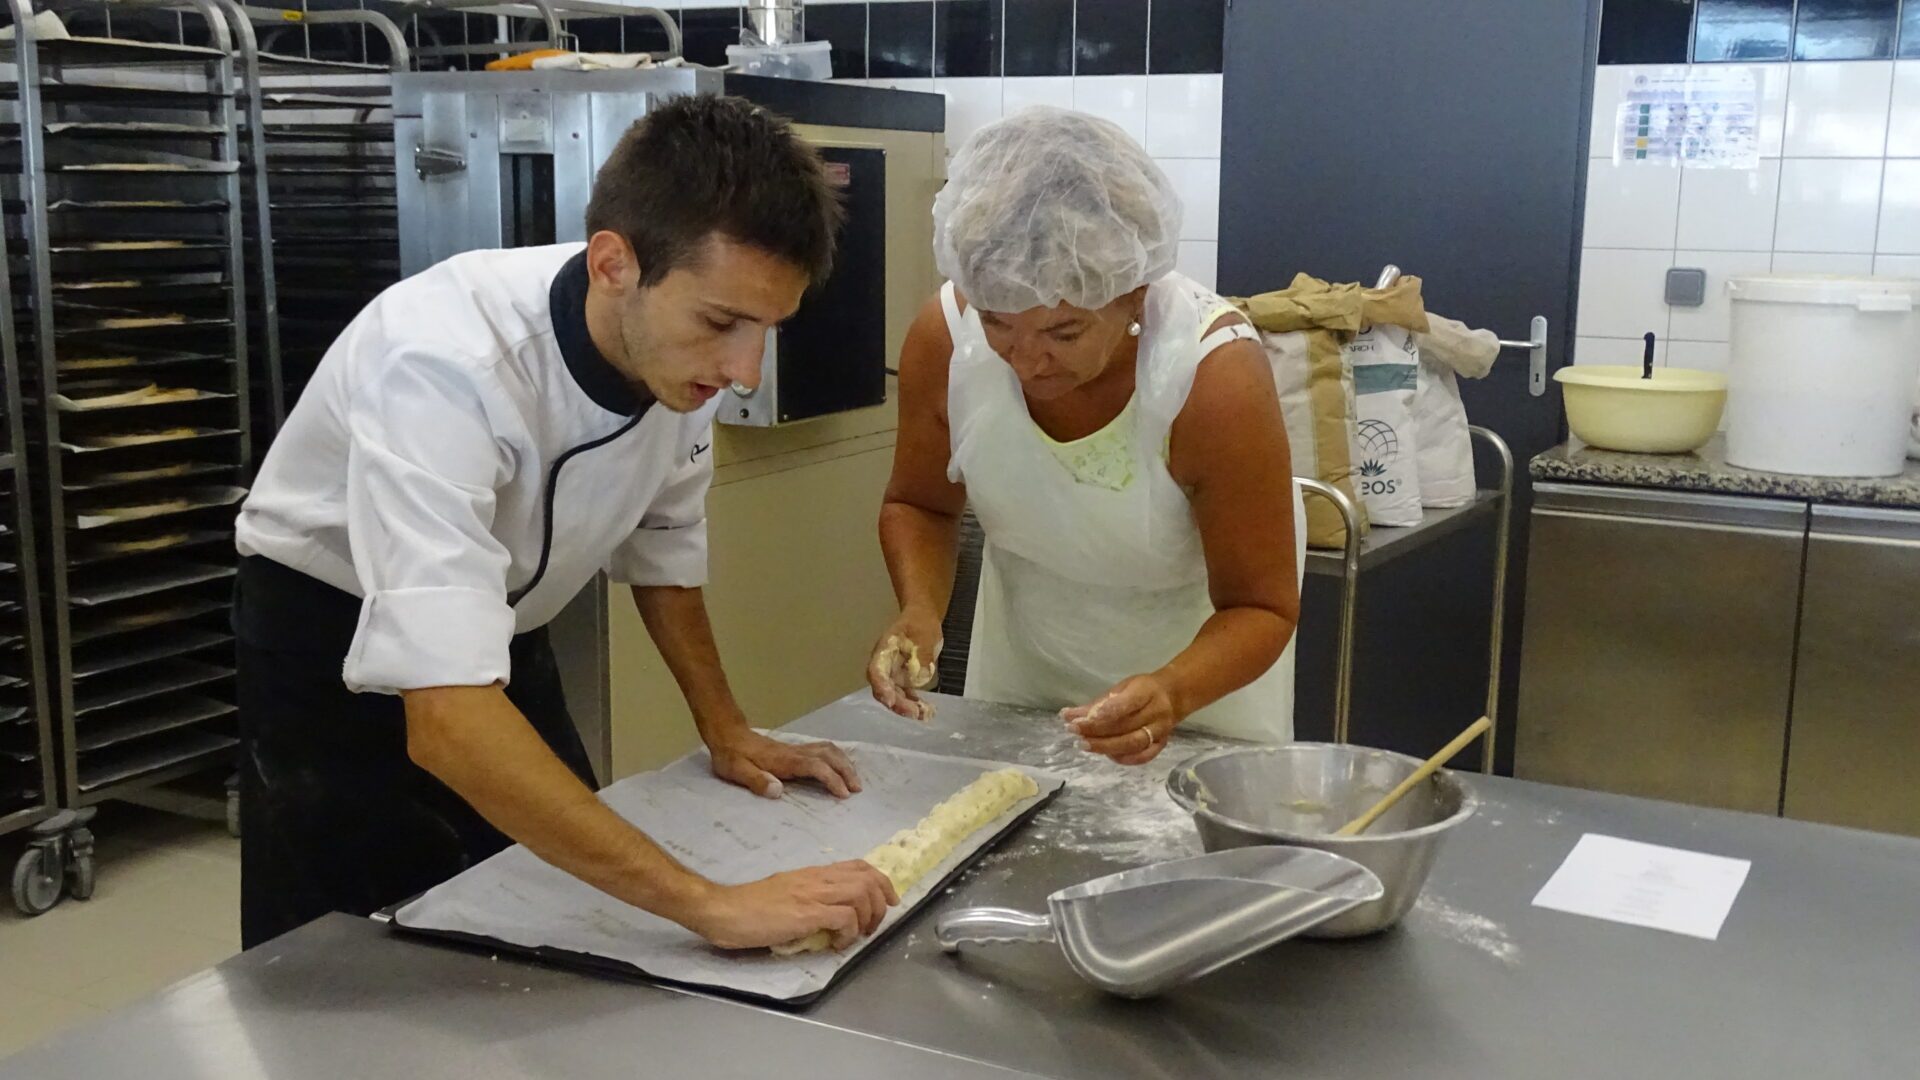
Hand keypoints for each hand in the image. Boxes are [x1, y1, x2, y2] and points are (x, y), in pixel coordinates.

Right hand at [683, 862, 897, 950]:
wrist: (723, 909)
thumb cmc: (748, 905)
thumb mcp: (785, 892)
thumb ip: (808, 896)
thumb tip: (828, 913)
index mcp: (813, 873)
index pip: (858, 865)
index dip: (881, 881)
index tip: (888, 900)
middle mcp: (817, 878)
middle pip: (868, 877)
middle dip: (882, 901)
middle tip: (875, 925)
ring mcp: (812, 894)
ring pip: (862, 893)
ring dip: (867, 918)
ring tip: (856, 936)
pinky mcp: (806, 913)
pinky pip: (844, 916)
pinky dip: (849, 932)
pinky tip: (837, 944)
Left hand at [709, 728, 861, 799]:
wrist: (727, 735)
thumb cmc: (731, 756)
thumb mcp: (737, 771)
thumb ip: (757, 781)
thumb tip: (778, 792)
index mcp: (785, 760)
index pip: (816, 767)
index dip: (832, 779)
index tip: (843, 794)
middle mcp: (795, 752)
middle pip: (829, 755)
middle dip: (846, 770)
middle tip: (858, 789)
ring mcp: (796, 749)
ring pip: (828, 749)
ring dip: (843, 762)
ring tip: (853, 779)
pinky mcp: (794, 749)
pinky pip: (822, 749)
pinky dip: (836, 757)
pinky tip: (838, 765)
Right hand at [867, 611, 942, 721]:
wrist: (922, 618)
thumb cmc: (920, 622)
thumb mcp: (924, 633)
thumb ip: (923, 654)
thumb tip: (921, 676)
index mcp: (884, 652)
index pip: (876, 672)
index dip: (881, 687)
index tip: (890, 700)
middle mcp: (884, 666)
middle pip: (884, 689)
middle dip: (897, 703)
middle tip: (914, 713)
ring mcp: (893, 675)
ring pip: (894, 696)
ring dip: (907, 707)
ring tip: (925, 715)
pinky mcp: (903, 680)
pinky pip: (906, 695)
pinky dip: (915, 704)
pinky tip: (928, 711)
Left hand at [1061, 674, 1181, 765]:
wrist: (1174, 695)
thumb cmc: (1142, 689)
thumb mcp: (1122, 687)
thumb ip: (1097, 703)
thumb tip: (1068, 715)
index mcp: (1147, 691)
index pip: (1127, 703)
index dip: (1105, 711)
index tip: (1082, 716)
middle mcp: (1157, 712)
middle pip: (1126, 726)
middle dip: (1097, 730)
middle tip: (1073, 730)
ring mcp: (1161, 731)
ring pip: (1133, 743)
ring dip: (1106, 746)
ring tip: (1083, 744)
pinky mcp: (1162, 744)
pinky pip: (1143, 756)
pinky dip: (1123, 758)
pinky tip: (1105, 754)